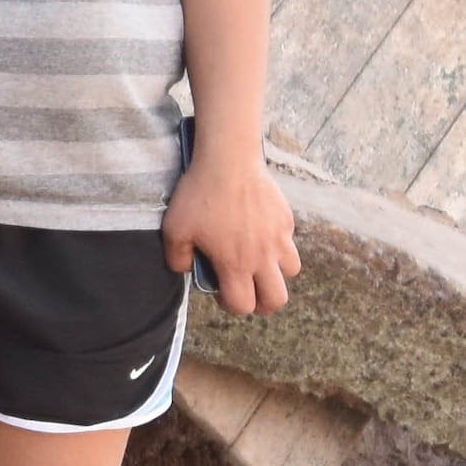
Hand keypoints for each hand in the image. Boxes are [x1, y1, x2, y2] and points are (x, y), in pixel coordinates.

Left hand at [164, 147, 299, 315]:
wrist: (228, 160)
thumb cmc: (199, 195)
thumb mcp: (174, 230)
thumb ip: (177, 259)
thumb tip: (186, 270)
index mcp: (236, 264)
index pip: (243, 305)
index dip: (231, 304)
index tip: (221, 290)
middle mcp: (263, 256)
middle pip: (277, 299)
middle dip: (263, 302)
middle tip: (248, 288)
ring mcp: (279, 237)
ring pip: (290, 271)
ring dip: (276, 273)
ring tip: (258, 261)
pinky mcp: (286, 218)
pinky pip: (289, 242)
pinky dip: (279, 245)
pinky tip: (259, 232)